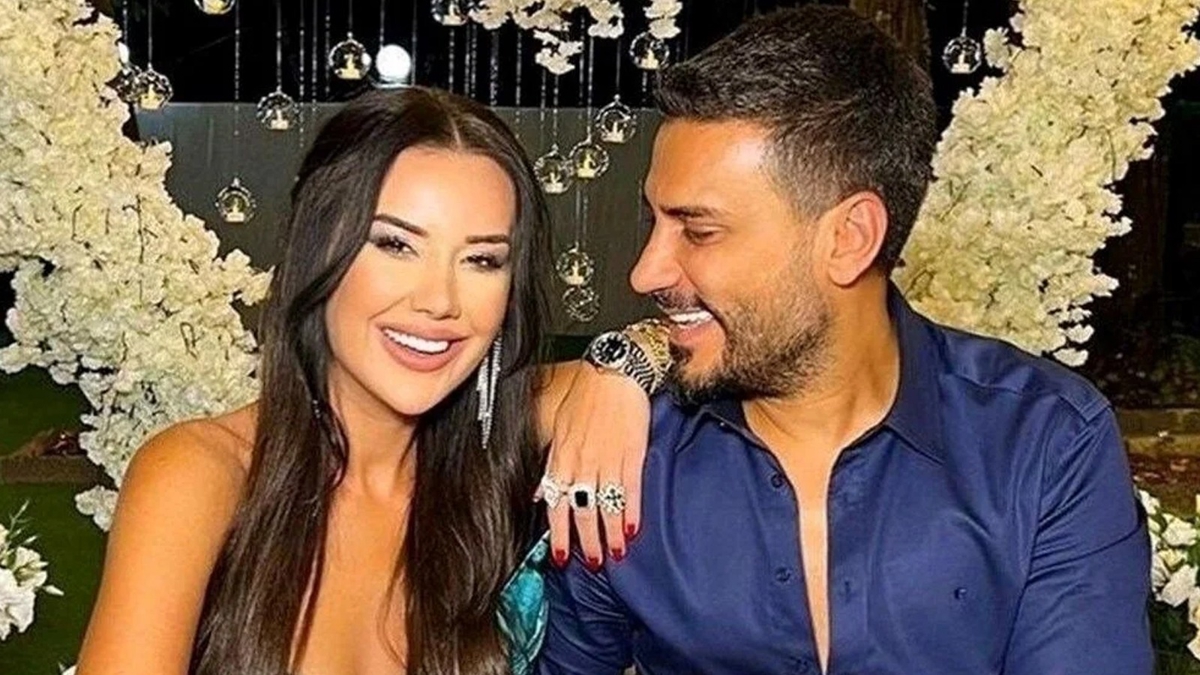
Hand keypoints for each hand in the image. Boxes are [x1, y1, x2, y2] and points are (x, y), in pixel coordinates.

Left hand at [540, 364, 650, 570]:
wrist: (614, 371)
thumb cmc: (586, 396)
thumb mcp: (559, 427)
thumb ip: (550, 463)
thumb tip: (540, 493)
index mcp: (562, 456)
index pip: (556, 503)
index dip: (558, 533)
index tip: (560, 556)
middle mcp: (582, 462)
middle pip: (581, 511)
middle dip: (585, 541)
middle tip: (590, 563)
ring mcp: (608, 460)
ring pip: (605, 505)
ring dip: (609, 534)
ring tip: (613, 554)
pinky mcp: (632, 454)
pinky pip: (630, 490)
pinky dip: (631, 512)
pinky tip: (632, 530)